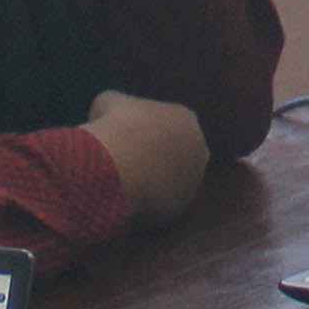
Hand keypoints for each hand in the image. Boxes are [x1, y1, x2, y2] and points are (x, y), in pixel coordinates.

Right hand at [89, 91, 210, 226]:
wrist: (117, 166)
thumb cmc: (114, 126)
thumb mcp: (109, 102)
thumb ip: (119, 107)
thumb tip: (112, 115)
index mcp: (186, 119)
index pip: (171, 124)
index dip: (148, 131)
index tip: (128, 137)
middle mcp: (199, 149)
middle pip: (177, 154)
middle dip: (157, 158)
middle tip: (129, 162)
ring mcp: (194, 180)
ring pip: (173, 181)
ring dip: (155, 181)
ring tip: (124, 181)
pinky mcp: (182, 206)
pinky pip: (163, 204)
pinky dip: (148, 203)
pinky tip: (127, 198)